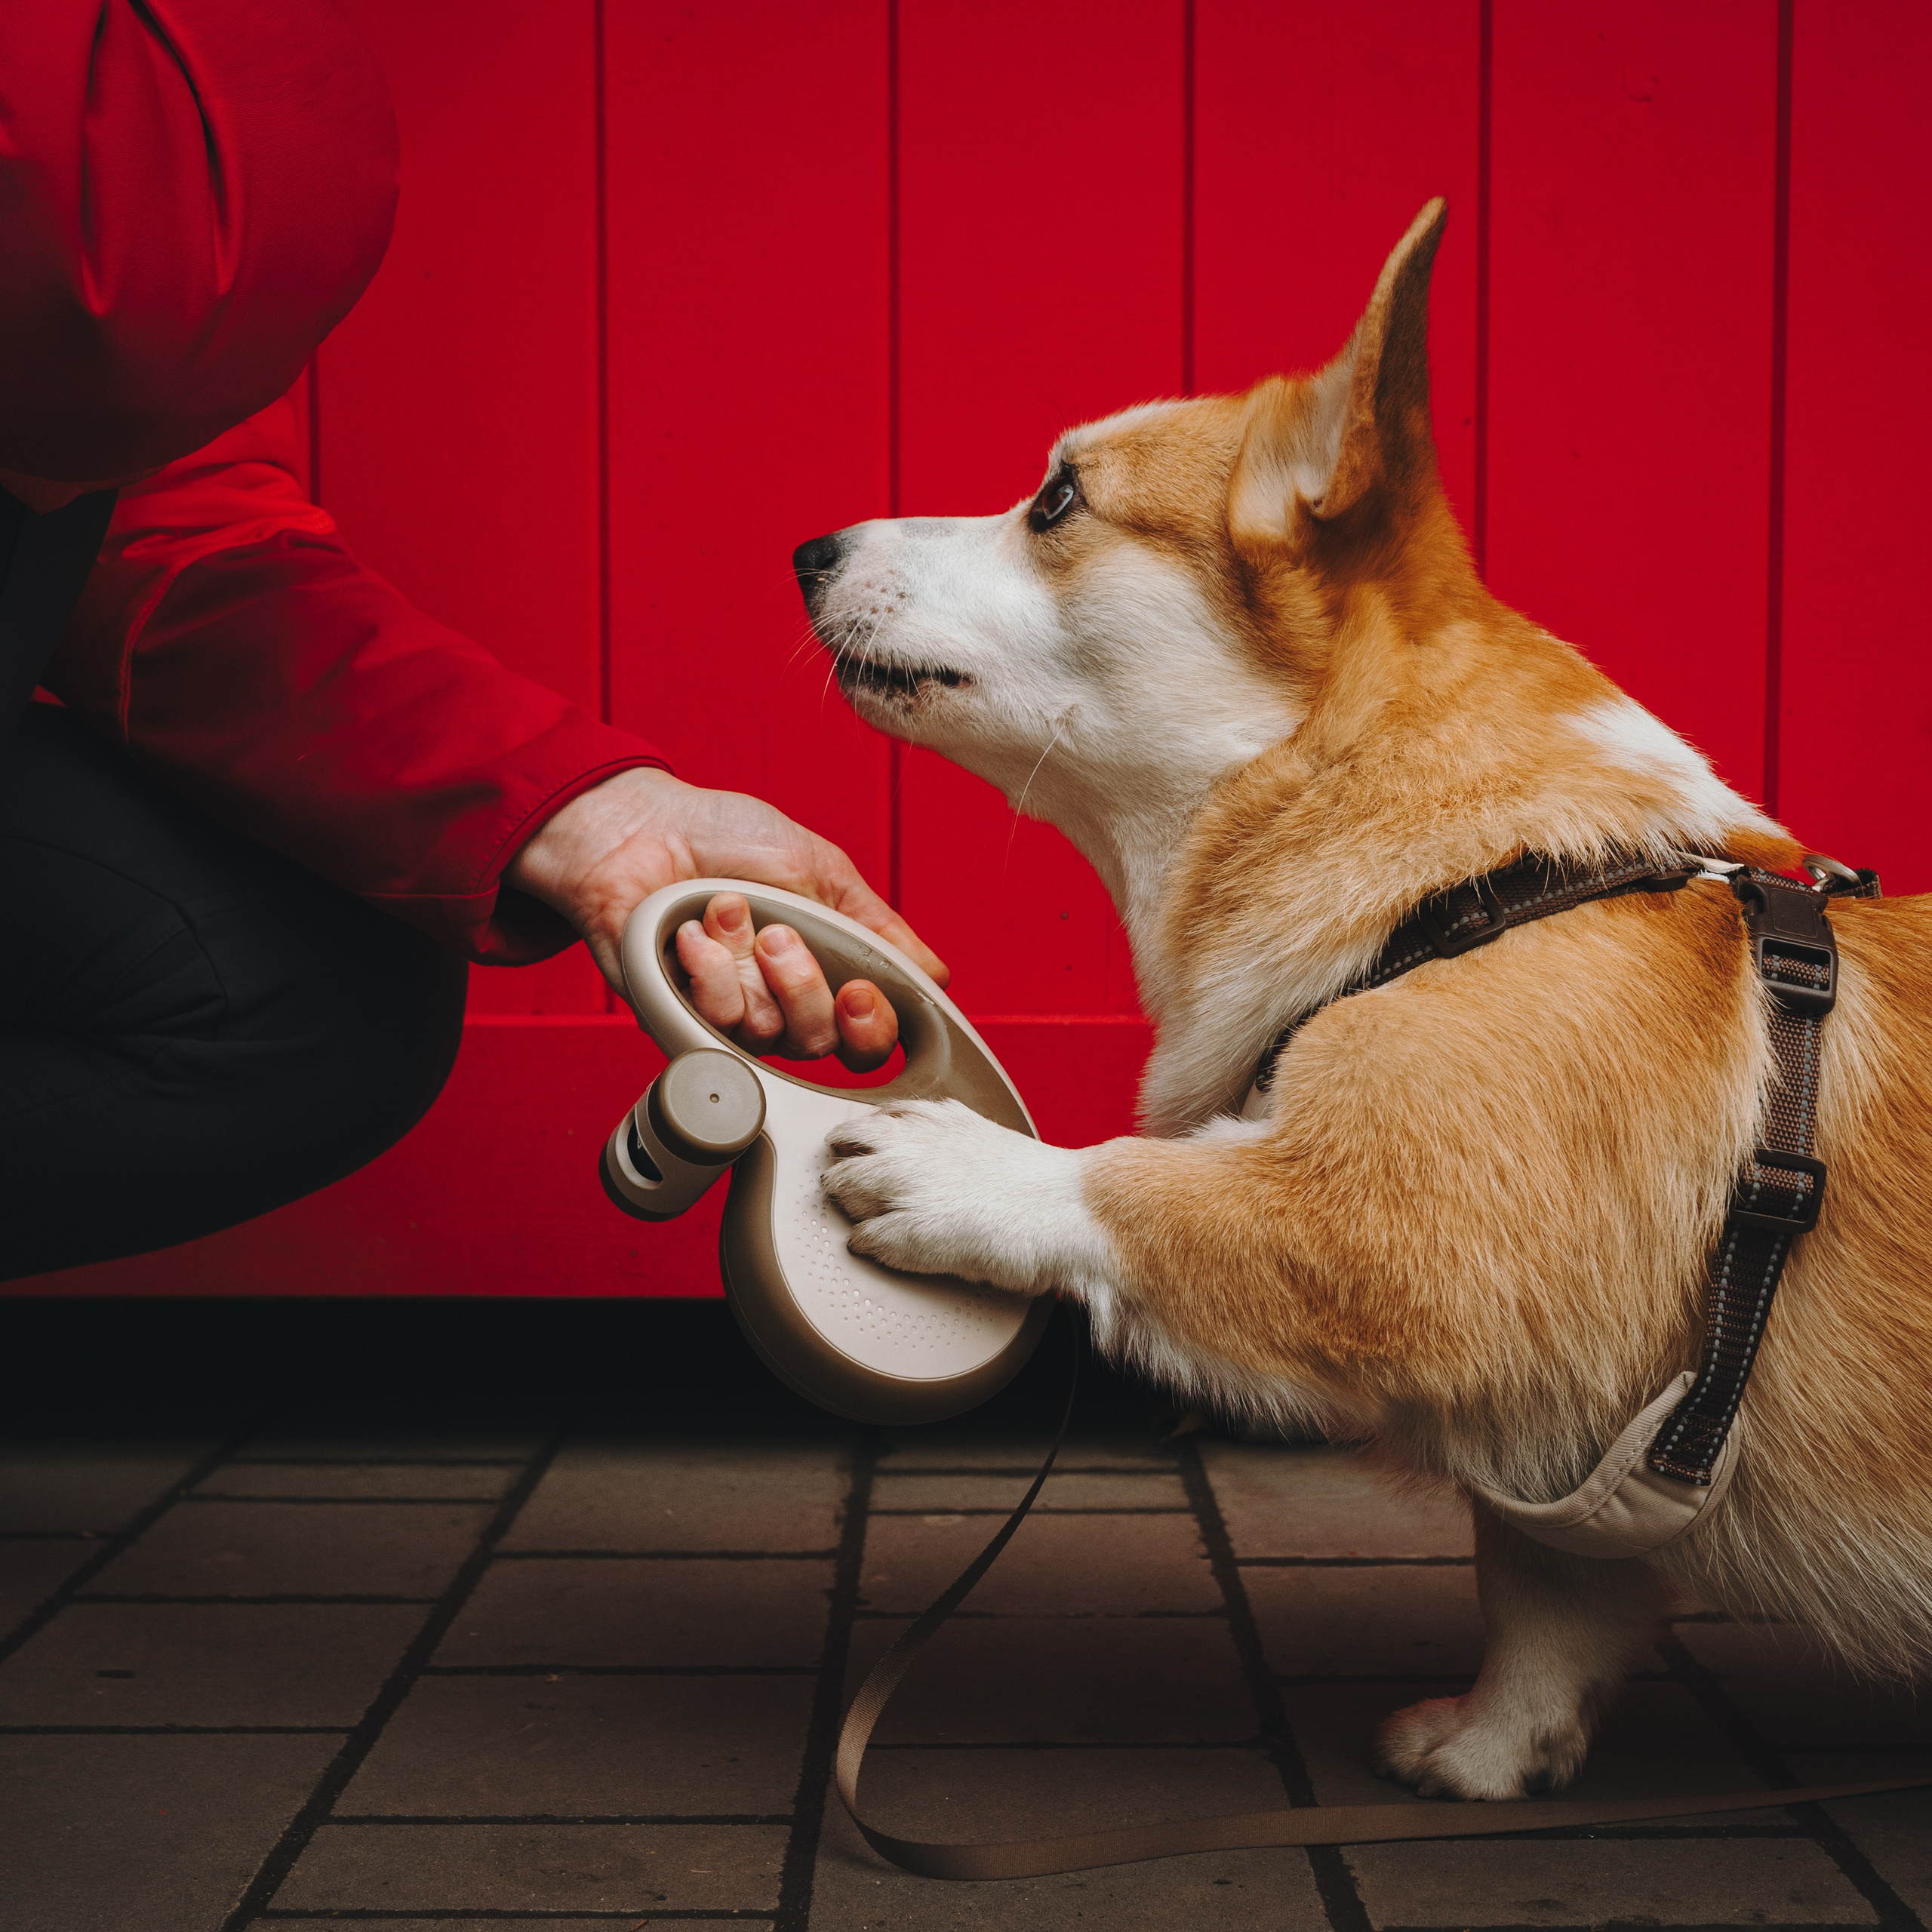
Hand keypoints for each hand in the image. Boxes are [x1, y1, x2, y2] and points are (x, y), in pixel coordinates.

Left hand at [504, 766, 945, 1070]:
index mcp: (823, 972)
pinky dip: (708, 971)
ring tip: (725, 909)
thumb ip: (878, 929)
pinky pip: (713, 1025)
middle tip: (779, 932)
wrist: (639, 824)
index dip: (873, 1029)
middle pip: (822, 1044)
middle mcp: (779, 1005)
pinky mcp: (676, 1017)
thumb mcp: (821, 869)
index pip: (866, 1041)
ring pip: (769, 1036)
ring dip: (749, 964)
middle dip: (805, 985)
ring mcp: (727, 1016)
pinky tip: (693, 932)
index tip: (860, 991)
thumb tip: (935, 978)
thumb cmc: (724, 836)